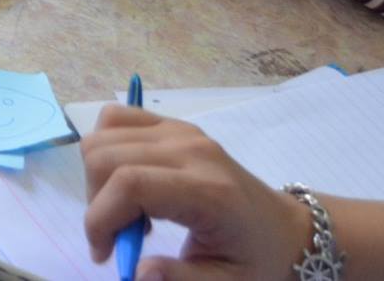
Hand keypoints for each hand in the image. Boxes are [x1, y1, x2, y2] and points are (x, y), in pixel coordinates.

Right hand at [82, 107, 307, 278]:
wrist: (287, 228)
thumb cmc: (257, 259)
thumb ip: (180, 280)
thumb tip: (137, 273)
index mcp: (207, 191)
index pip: (130, 184)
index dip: (100, 218)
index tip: (103, 254)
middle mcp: (190, 149)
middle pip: (106, 155)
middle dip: (96, 201)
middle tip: (117, 235)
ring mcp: (180, 130)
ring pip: (103, 134)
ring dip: (98, 176)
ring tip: (125, 209)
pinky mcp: (173, 125)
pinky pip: (115, 119)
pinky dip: (105, 149)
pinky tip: (126, 180)